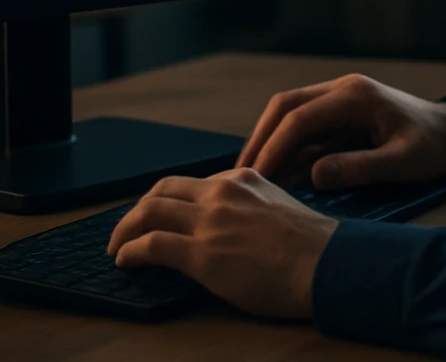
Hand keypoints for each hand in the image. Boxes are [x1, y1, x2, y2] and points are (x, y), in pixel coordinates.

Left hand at [106, 168, 337, 319]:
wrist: (327, 265)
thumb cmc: (313, 248)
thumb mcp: (280, 208)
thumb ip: (251, 207)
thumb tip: (231, 225)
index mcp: (242, 179)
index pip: (192, 183)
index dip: (169, 201)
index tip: (161, 216)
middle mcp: (222, 193)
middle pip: (161, 190)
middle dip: (138, 209)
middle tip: (129, 228)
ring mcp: (210, 221)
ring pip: (148, 212)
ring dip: (125, 229)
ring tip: (117, 247)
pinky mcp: (203, 253)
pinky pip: (151, 245)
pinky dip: (130, 251)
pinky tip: (126, 261)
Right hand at [235, 73, 445, 188]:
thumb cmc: (434, 147)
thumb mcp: (404, 163)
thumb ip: (362, 168)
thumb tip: (316, 175)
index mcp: (355, 96)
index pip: (300, 118)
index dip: (274, 148)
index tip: (257, 178)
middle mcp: (341, 89)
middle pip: (285, 107)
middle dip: (260, 139)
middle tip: (239, 175)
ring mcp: (339, 98)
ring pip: (289, 113)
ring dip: (269, 141)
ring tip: (252, 177)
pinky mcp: (340, 113)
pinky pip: (304, 126)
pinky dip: (287, 147)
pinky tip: (277, 173)